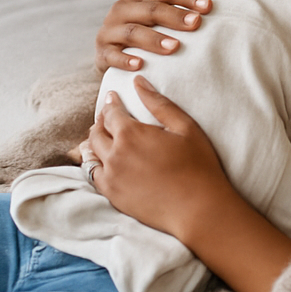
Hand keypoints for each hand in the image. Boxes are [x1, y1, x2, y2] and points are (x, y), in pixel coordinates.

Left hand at [89, 76, 290, 291]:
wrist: (198, 209)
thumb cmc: (198, 165)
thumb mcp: (184, 127)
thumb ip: (158, 103)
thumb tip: (138, 82)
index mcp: (131, 133)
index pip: (111, 113)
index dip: (111, 103)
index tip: (112, 97)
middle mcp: (115, 154)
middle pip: (97, 131)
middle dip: (101, 120)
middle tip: (107, 116)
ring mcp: (111, 177)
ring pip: (92, 153)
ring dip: (95, 141)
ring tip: (102, 136)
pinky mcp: (113, 196)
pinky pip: (94, 175)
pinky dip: (94, 164)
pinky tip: (103, 160)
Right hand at [95, 0, 211, 73]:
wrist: (107, 59)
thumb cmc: (140, 40)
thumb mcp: (153, 24)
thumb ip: (174, 18)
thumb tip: (208, 17)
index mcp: (137, 0)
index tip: (209, 7)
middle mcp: (121, 11)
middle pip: (151, 10)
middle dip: (175, 17)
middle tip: (195, 23)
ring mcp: (109, 32)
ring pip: (133, 32)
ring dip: (154, 39)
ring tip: (174, 47)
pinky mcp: (101, 54)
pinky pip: (113, 56)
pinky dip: (126, 60)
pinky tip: (140, 65)